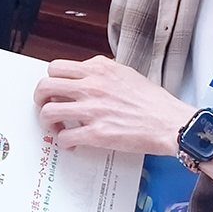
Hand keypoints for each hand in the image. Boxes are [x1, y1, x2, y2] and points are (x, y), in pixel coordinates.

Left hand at [34, 56, 191, 154]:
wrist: (172, 123)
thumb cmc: (154, 102)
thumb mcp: (126, 73)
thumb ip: (102, 72)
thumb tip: (85, 74)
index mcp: (99, 70)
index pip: (56, 67)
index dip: (51, 80)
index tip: (55, 91)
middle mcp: (92, 86)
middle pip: (45, 86)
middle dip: (40, 99)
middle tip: (47, 108)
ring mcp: (93, 110)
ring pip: (48, 112)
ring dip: (48, 122)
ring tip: (58, 127)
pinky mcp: (96, 133)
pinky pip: (64, 136)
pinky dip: (63, 142)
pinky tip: (72, 143)